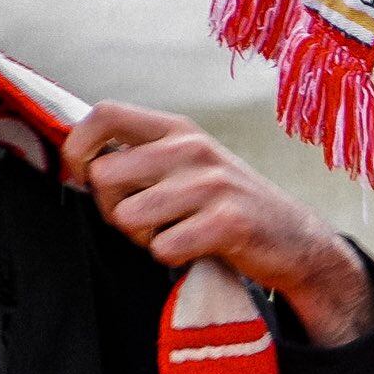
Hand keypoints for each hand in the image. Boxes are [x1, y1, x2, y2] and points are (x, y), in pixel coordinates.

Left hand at [64, 102, 373, 343]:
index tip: (85, 176)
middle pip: (104, 176)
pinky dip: (172, 257)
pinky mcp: (228, 222)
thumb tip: (79, 162)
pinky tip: (196, 249)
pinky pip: (163, 247)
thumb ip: (141, 156)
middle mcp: (193, 148)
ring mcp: (212, 184)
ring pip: (128, 216)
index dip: (78, 147)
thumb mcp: (189, 164)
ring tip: (173, 233)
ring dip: (142, 237)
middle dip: (110, 208)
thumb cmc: (229, 204)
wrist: (295, 239)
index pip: (103, 115)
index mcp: (177, 130)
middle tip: (143, 220)